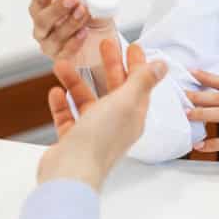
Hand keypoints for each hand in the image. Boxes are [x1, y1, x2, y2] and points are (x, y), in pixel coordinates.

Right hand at [28, 0, 108, 60]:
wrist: (103, 45)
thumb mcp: (96, 3)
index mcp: (45, 10)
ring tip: (84, 12)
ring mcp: (49, 45)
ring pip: (54, 36)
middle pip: (41, 19)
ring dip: (70, 23)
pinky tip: (84, 33)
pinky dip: (74, 42)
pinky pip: (64, 53)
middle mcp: (43, 28)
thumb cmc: (93, 19)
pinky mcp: (61, 60)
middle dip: (56, 8)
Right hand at [37, 40, 166, 190]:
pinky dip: (62, 104)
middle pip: (114, 89)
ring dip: (76, 82)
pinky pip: (68, 118)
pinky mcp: (73, 141)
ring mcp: (93, 134)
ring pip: (87, 101)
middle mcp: (116, 124)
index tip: (133, 46)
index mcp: (133, 116)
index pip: (139, 84)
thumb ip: (142, 81)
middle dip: (109, 65)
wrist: (71, 174)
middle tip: (103, 44)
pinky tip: (55, 92)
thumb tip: (162, 65)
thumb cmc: (100, 138)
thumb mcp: (126, 102)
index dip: (137, 64)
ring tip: (62, 64)